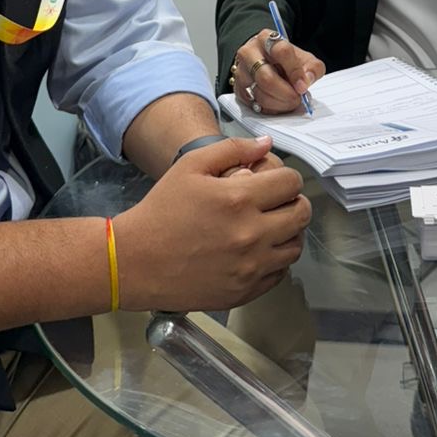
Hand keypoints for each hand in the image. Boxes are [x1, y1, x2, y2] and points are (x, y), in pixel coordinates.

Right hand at [114, 135, 310, 311]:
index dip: (286, 176)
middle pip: (301, 214)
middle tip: (276, 201)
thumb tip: (266, 144)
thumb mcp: (191, 166)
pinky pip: (280, 274)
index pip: (291, 182)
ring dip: (289, 232)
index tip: (274, 180)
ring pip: (296, 246)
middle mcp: (251, 235)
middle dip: (293, 201)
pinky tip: (257, 250)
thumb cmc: (162, 210)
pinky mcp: (244, 292)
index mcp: (239, 199)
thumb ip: (232, 149)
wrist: (135, 262)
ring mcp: (250, 268)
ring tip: (269, 226)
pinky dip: (276, 260)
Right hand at [233, 32, 325, 114]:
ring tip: (290, 102)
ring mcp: (241, 71)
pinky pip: (254, 104)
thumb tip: (306, 81)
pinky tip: (279, 104)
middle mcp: (249, 52)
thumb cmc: (285, 60)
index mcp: (267, 39)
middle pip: (266, 77)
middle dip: (285, 93)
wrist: (265, 61)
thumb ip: (312, 68)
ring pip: (260, 94)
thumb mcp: (304, 58)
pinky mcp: (238, 88)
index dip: (294, 71)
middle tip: (297, 98)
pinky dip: (270, 109)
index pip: (281, 52)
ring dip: (279, 103)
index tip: (302, 86)